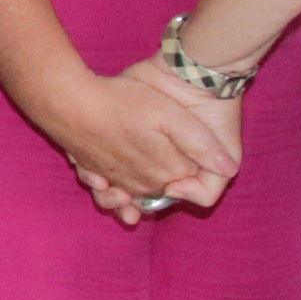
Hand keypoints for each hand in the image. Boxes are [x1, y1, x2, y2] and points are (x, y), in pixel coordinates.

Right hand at [32, 61, 242, 225]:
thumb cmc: (122, 104)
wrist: (71, 104)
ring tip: (149, 181)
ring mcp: (118, 182)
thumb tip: (229, 168)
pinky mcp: (96, 175)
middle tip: (173, 159)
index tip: (193, 148)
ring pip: (136, 195)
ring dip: (141, 193)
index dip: (196, 166)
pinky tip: (112, 183)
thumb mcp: (172, 116)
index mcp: (168, 173)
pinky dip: (113, 191)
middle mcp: (144, 185)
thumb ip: (202, 144)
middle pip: (163, 190)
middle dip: (171, 182)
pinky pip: (109, 191)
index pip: (191, 179)